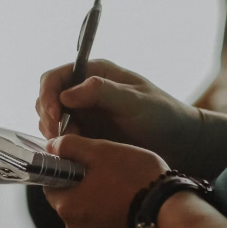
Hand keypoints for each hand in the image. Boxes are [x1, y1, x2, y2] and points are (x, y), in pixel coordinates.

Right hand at [36, 59, 200, 169]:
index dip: (48, 95)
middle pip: (47, 99)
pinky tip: (74, 153)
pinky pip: (63, 138)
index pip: (56, 77)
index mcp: (95, 73)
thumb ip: (102, 92)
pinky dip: (62, 145)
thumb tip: (67, 94)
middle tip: (57, 138)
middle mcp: (85, 91)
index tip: (55, 117)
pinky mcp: (88, 134)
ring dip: (53, 133)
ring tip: (69, 147)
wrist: (179, 143)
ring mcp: (85, 113)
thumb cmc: (163, 115)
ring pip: (51, 120)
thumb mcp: (136, 101)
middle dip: (47, 117)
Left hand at [44, 134, 168, 227]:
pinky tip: (133, 220)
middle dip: (86, 197)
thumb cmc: (136, 178)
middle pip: (72, 209)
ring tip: (127, 202)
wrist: (171, 214)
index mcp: (67, 206)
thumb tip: (51, 146)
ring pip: (90, 227)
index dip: (68, 176)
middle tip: (113, 183)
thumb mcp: (103, 151)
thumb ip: (71, 146)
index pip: (53, 187)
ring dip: (101, 216)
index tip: (87, 171)